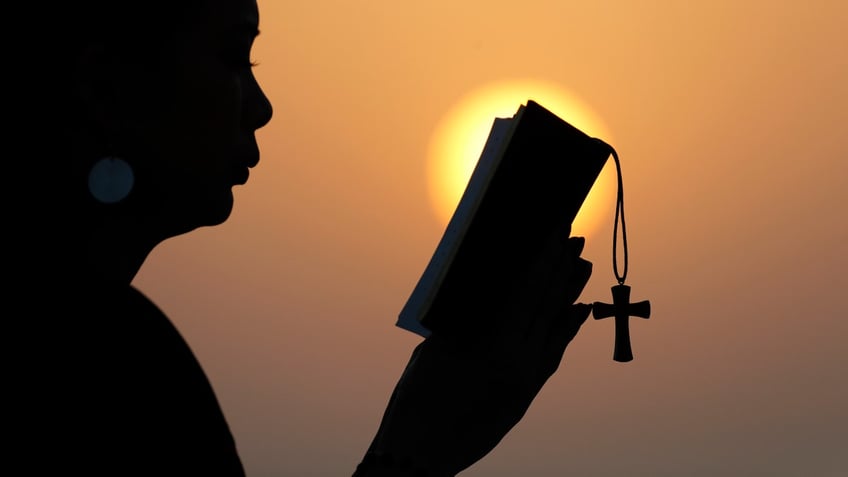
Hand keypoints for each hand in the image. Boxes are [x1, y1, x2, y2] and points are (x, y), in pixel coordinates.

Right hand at [362, 233, 591, 475]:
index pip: (527, 290)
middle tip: (576, 240)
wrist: (419, 456)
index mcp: (497, 348)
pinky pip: (553, 356)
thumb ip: (469, 318)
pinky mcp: (525, 397)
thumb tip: (494, 288)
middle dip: (561, 269)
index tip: (556, 232)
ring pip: (556, 329)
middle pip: (547, 306)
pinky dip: (566, 331)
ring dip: (570, 295)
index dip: (543, 258)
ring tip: (585, 267)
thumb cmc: (416, 400)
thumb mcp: (437, 349)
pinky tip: (577, 313)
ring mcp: (527, 382)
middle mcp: (520, 364)